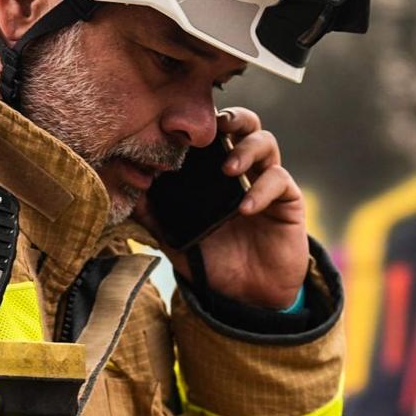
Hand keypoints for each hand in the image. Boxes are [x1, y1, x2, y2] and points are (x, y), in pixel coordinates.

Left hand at [138, 107, 308, 308]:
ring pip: (266, 142)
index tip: (184, 127)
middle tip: (217, 127)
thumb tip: (128, 192)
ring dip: (247, 149)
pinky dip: (261, 189)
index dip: (203, 124)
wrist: (248, 296)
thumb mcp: (176, 239)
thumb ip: (154, 216)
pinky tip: (245, 208)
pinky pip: (279, 180)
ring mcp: (267, 182)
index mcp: (216, 173)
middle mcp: (244, 171)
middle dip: (233, 119)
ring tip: (228, 169)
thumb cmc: (214, 262)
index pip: (213, 134)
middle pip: (246, 124)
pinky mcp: (288, 200)